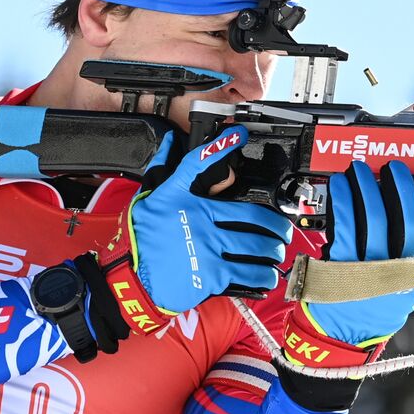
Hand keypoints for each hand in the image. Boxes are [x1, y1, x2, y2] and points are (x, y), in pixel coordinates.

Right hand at [93, 126, 292, 335]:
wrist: (130, 278)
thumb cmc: (141, 240)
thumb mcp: (150, 202)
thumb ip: (164, 171)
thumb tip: (170, 142)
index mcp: (187, 203)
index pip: (202, 166)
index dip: (223, 147)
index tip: (239, 135)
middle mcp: (202, 223)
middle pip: (251, 217)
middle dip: (275, 224)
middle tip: (283, 229)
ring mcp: (209, 250)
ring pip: (255, 246)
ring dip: (273, 250)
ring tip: (278, 252)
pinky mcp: (212, 275)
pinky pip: (247, 273)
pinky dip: (263, 275)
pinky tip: (268, 275)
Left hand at [304, 161, 413, 346]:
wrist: (340, 338)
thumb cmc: (374, 307)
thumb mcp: (406, 289)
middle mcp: (400, 273)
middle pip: (411, 222)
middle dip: (404, 188)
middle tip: (397, 168)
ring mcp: (370, 270)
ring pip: (375, 217)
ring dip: (369, 186)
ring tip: (363, 169)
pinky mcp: (341, 266)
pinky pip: (345, 224)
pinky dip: (344, 199)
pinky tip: (341, 186)